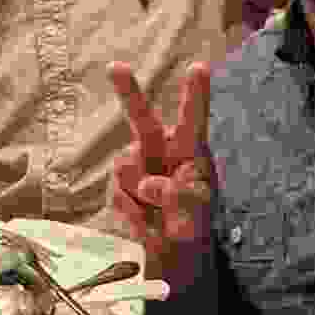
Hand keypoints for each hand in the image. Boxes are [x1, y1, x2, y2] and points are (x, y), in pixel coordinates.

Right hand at [108, 62, 214, 255]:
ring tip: (160, 213)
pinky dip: (133, 214)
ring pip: (126, 168)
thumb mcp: (198, 207)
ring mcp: (134, 165)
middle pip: (140, 117)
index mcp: (187, 147)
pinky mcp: (117, 186)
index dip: (196, 94)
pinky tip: (147, 221)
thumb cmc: (194, 217)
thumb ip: (180, 194)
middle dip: (127, 91)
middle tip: (115, 67)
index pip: (192, 118)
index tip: (199, 67)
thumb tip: (147, 186)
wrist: (172, 248)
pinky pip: (118, 194)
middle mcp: (157, 148)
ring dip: (143, 195)